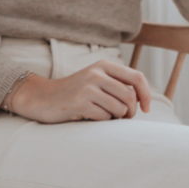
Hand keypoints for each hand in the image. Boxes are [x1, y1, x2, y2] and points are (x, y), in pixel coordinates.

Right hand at [10, 60, 151, 123]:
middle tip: (122, 118)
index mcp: (104, 65)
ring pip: (119, 109)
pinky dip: (100, 122)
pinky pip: (104, 118)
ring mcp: (88, 87)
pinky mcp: (80, 103)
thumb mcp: (96, 81)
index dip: (146, 94)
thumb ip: (117, 84)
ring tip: (101, 115)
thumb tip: (143, 101)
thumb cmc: (75, 93)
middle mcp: (97, 73)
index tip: (146, 108)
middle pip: (130, 97)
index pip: (137, 77)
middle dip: (130, 112)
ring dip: (114, 118)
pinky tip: (88, 117)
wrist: (42, 98)